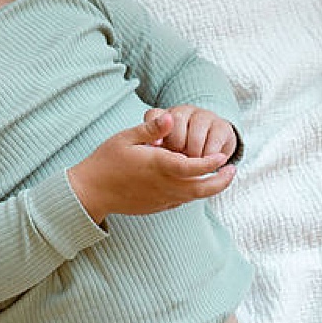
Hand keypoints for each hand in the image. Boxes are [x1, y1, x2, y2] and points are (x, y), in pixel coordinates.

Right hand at [68, 110, 236, 223]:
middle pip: (203, 188)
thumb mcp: (125, 138)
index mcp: (159, 165)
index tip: (223, 156)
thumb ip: (152, 128)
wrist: (89, 192)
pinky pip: (182, 201)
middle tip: (232, 170)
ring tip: (219, 177)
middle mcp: (164, 185)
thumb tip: (171, 116)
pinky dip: (193, 193)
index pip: (195, 166)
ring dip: (211, 188)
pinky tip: (193, 184)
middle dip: (222, 180)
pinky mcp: (157, 206)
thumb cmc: (106, 161)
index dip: (212, 162)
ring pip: (195, 197)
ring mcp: (161, 198)